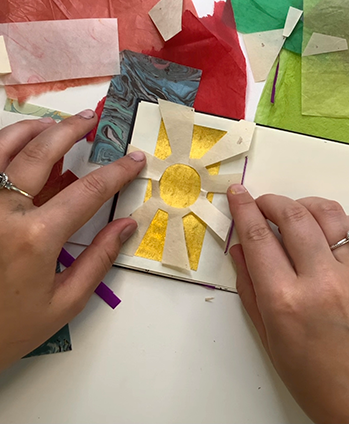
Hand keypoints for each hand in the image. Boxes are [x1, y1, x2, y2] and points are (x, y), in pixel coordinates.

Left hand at [0, 110, 145, 423]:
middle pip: (40, 153)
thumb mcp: (66, 302)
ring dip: (26, 128)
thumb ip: (100, 258)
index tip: (135, 158)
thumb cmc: (9, 332)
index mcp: (34, 239)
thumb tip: (128, 224)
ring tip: (50, 123)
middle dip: (71, 130)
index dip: (117, 172)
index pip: (87, 192)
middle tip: (89, 119)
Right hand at [228, 185, 348, 423]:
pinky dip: (333, 221)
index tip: (238, 195)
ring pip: (329, 216)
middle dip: (271, 201)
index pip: (258, 238)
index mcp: (284, 301)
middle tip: (260, 202)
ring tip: (292, 211)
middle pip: (293, 218)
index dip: (244, 210)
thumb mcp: (267, 335)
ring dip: (304, 204)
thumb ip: (249, 287)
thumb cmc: (309, 375)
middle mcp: (320, 283)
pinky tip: (320, 229)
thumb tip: (239, 250)